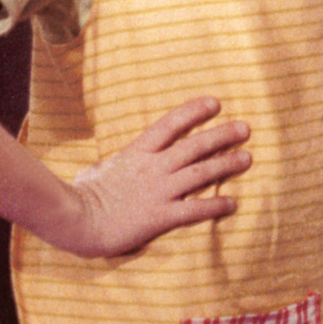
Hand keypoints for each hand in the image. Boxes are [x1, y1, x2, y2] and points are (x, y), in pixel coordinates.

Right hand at [58, 97, 251, 257]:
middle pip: (194, 145)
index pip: (170, 124)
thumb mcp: (97, 170)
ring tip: (248, 158)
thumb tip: (103, 167)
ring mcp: (158, 191)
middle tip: (245, 128)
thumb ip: (110, 165)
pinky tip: (232, 203)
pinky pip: (194, 210)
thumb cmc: (81, 195)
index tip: (215, 103)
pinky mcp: (159, 216)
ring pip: (200, 173)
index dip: (194, 111)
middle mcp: (152, 168)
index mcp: (137, 153)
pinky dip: (215, 205)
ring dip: (226, 165)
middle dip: (222, 135)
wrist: (74, 220)